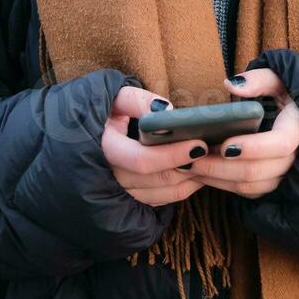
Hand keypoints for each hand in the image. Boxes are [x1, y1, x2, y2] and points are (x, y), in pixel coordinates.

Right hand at [101, 85, 208, 206]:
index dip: (172, 155)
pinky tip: (197, 173)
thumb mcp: (113, 98)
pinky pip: (160, 200)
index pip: (141, 160)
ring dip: (188, 180)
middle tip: (213, 154)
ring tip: (210, 162)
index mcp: (105, 149)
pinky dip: (181, 189)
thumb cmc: (103, 113)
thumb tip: (164, 110)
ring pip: (161, 193)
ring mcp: (120, 191)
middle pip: (156, 179)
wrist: (84, 135)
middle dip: (188, 168)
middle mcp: (111, 176)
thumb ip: (136, 101)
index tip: (199, 144)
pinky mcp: (130, 197)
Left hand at [186, 67, 298, 198]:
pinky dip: (224, 185)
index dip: (254, 147)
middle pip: (259, 171)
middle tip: (193, 159)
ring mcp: (284, 173)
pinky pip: (247, 190)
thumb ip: (258, 79)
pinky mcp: (270, 181)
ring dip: (219, 179)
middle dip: (223, 167)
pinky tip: (202, 173)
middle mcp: (296, 156)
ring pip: (251, 185)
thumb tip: (233, 85)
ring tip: (191, 167)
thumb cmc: (283, 93)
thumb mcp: (277, 78)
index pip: (281, 144)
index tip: (224, 145)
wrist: (295, 113)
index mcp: (298, 128)